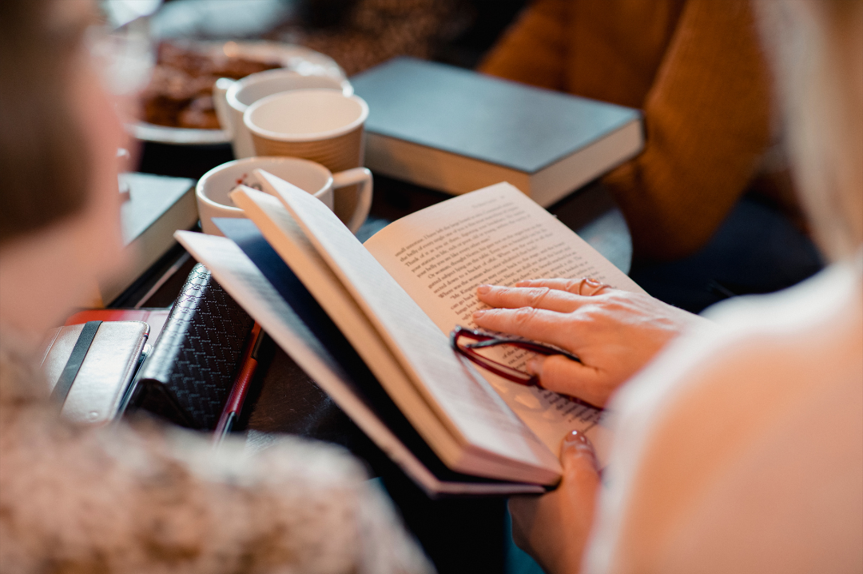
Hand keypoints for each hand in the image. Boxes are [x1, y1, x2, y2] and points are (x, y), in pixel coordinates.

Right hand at [474, 278, 706, 405]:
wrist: (702, 356)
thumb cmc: (653, 378)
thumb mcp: (601, 391)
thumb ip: (561, 376)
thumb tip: (534, 364)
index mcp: (582, 330)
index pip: (529, 322)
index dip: (501, 319)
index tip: (480, 317)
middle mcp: (594, 307)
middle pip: (540, 297)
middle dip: (508, 294)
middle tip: (483, 290)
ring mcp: (613, 299)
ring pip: (562, 287)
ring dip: (532, 285)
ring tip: (512, 284)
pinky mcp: (631, 298)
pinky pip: (585, 283)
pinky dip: (563, 282)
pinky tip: (561, 285)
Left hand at [510, 430, 599, 573]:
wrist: (595, 573)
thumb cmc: (581, 534)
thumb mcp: (582, 480)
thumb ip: (576, 454)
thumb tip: (575, 440)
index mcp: (517, 500)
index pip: (527, 467)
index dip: (545, 451)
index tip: (559, 438)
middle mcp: (522, 522)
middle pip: (544, 484)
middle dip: (565, 470)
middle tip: (582, 454)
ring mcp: (539, 540)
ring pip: (556, 504)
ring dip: (575, 491)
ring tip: (594, 477)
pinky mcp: (557, 552)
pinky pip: (566, 523)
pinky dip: (580, 511)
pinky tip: (597, 504)